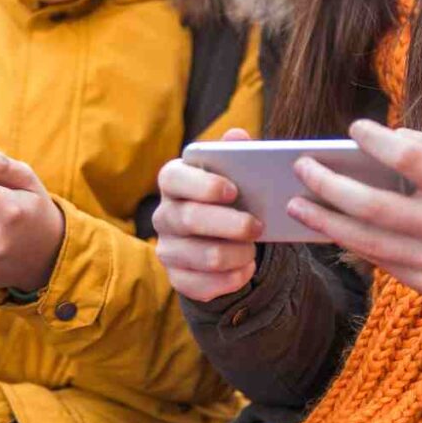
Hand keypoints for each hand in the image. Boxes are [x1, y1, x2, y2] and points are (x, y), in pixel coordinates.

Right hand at [152, 129, 263, 302]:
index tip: (233, 191)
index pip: (174, 178)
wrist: (221, 240)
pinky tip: (246, 269)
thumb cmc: (228, 199)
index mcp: (173, 181)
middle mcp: (164, 215)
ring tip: (253, 250)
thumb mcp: (233, 174)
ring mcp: (167, 249)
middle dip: (230, 224)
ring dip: (236, 254)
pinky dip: (232, 279)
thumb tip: (237, 137)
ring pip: (203, 257)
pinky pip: (204, 286)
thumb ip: (234, 155)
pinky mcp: (177, 278)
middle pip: (190, 220)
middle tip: (257, 226)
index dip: (203, 185)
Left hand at [287, 120, 421, 299]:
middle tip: (301, 168)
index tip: (353, 129)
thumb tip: (381, 138)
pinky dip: (344, 240)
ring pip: (365, 239)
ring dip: (323, 220)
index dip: (377, 143)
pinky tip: (321, 224)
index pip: (411, 160)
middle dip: (329, 185)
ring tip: (295, 203)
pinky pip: (374, 259)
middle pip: (374, 206)